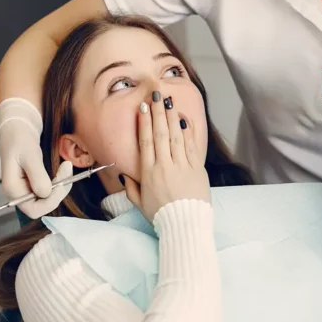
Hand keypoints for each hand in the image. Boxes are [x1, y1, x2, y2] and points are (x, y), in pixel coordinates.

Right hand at [0, 98, 71, 217]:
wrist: (19, 125)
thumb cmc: (20, 137)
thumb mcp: (30, 154)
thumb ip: (37, 175)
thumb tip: (45, 193)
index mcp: (12, 189)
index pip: (33, 210)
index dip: (50, 201)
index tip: (61, 181)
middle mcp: (18, 193)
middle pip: (42, 206)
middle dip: (58, 192)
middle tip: (67, 170)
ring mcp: (25, 188)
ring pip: (48, 198)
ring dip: (61, 186)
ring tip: (66, 167)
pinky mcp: (33, 183)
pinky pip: (49, 190)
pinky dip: (59, 182)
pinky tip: (62, 169)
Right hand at [123, 91, 209, 222]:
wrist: (186, 225)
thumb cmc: (162, 216)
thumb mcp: (140, 204)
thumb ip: (131, 188)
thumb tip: (123, 175)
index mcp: (149, 173)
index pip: (146, 142)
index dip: (144, 123)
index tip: (143, 107)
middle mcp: (165, 166)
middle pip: (161, 134)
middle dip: (158, 112)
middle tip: (157, 95)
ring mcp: (183, 166)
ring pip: (177, 136)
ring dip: (172, 117)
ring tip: (170, 101)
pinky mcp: (197, 169)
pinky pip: (192, 146)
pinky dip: (188, 131)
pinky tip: (184, 119)